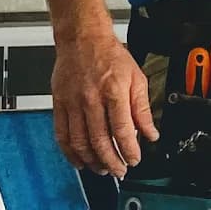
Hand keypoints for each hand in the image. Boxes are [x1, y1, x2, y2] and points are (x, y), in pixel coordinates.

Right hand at [50, 34, 158, 175]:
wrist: (83, 38)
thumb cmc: (110, 56)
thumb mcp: (136, 78)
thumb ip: (143, 109)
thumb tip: (151, 134)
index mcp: (113, 92)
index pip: (122, 130)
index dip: (129, 150)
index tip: (134, 159)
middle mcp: (91, 99)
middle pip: (100, 141)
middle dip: (112, 162)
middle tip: (120, 170)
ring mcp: (73, 103)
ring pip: (80, 142)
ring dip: (92, 161)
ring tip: (102, 169)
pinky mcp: (59, 104)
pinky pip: (62, 135)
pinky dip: (70, 152)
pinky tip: (79, 161)